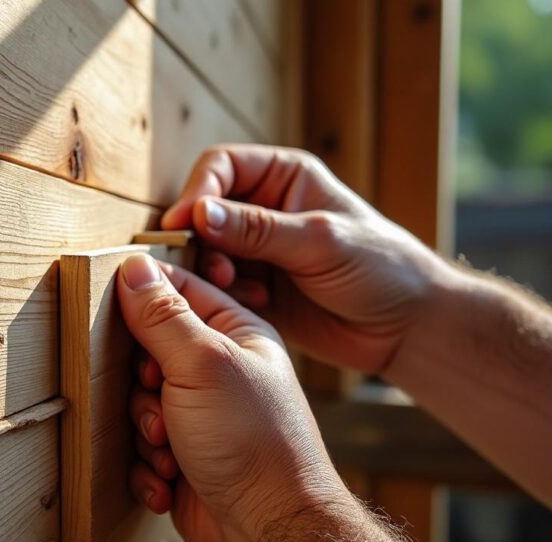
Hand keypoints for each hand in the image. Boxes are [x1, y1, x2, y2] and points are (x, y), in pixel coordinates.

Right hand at [118, 254, 350, 541]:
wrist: (270, 527)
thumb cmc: (253, 441)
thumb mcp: (203, 364)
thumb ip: (163, 315)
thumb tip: (133, 268)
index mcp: (234, 333)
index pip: (177, 289)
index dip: (143, 300)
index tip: (120, 315)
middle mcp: (218, 370)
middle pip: (146, 350)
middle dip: (142, 382)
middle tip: (157, 395)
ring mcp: (200, 414)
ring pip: (138, 402)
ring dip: (144, 429)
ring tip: (169, 447)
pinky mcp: (184, 455)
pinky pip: (140, 448)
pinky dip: (148, 467)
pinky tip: (170, 478)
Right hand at [162, 144, 447, 373]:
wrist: (406, 327)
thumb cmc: (381, 268)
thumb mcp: (320, 241)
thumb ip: (258, 229)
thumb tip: (199, 213)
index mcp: (283, 177)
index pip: (220, 167)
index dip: (197, 192)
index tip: (183, 224)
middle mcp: (263, 209)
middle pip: (203, 211)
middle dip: (200, 239)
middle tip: (215, 267)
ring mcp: (256, 250)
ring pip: (204, 251)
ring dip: (211, 270)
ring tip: (237, 287)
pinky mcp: (253, 288)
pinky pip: (216, 286)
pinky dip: (224, 295)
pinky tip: (256, 305)